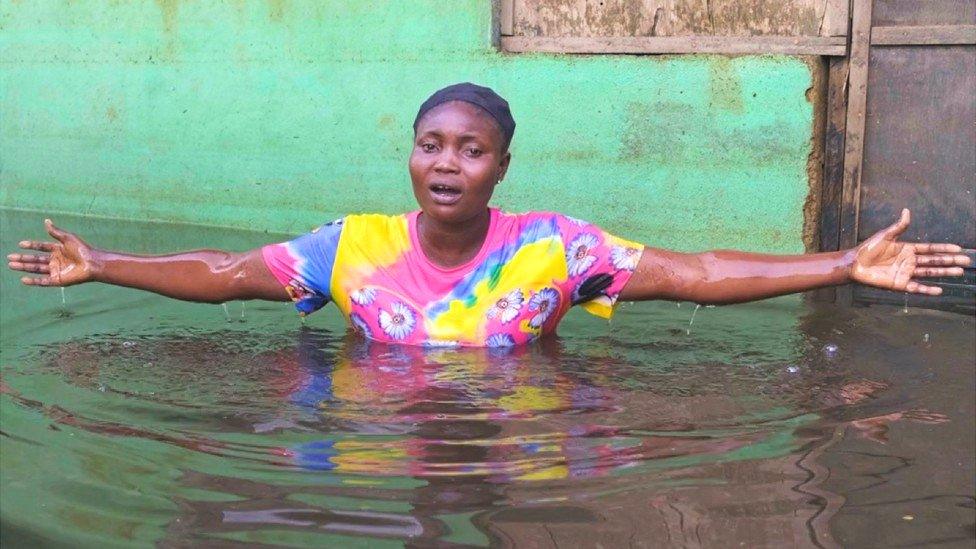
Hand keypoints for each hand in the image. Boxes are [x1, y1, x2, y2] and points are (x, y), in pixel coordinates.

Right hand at [6, 219, 97, 286]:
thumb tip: (46, 220)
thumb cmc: (82, 250)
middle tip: (9, 257)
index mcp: (58, 250)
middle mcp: (55, 260)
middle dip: (23, 258)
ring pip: (36, 269)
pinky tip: (23, 280)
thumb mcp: (67, 238)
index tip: (20, 244)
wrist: (92, 263)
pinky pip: (43, 281)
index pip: (41, 247)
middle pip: (35, 259)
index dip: (31, 246)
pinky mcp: (58, 280)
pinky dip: (33, 281)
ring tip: (11, 265)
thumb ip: (55, 231)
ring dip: (24, 267)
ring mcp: (56, 271)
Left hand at [851, 209, 970, 294]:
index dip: (944, 249)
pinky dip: (927, 290)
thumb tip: (907, 210)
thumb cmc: (868, 249)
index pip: (930, 249)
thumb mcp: (885, 236)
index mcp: (908, 249)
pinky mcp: (900, 284)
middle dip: (950, 261)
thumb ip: (898, 226)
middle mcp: (909, 261)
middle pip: (934, 261)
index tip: (958, 249)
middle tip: (966, 261)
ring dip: (944, 273)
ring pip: (929, 273)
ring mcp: (906, 273)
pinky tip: (939, 290)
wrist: (855, 264)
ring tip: (959, 272)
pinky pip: (916, 287)